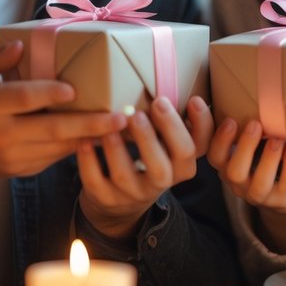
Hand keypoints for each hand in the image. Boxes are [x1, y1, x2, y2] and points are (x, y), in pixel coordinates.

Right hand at [0, 42, 127, 192]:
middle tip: (119, 118)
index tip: (74, 89)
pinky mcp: (17, 171)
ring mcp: (10, 158)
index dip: (49, 94)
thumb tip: (22, 46)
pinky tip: (96, 137)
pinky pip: (51, 158)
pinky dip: (74, 148)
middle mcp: (0, 135)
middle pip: (50, 130)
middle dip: (89, 125)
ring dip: (90, 139)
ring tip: (120, 128)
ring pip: (57, 148)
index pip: (22, 99)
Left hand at [76, 95, 213, 238]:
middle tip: (147, 109)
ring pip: (126, 175)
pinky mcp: (105, 198)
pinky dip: (89, 161)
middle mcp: (161, 181)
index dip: (201, 125)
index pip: (198, 148)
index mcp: (180, 165)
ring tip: (112, 125)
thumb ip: (173, 123)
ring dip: (118, 148)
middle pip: (164, 165)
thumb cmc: (148, 160)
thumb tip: (176, 81)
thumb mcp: (167, 147)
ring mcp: (132, 193)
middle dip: (158, 134)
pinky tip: (84, 141)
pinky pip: (95, 182)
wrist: (120, 205)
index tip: (193, 99)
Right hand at [207, 117, 285, 252]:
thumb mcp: (246, 144)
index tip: (230, 120)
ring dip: (268, 160)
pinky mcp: (280, 200)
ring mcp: (259, 195)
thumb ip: (238, 127)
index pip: (214, 157)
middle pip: (233, 172)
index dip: (218, 140)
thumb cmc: (261, 158)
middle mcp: (238, 184)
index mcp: (226, 166)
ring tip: (278, 139)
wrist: (285, 190)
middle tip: (255, 124)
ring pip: (259, 185)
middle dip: (244, 147)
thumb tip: (229, 96)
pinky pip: (284, 187)